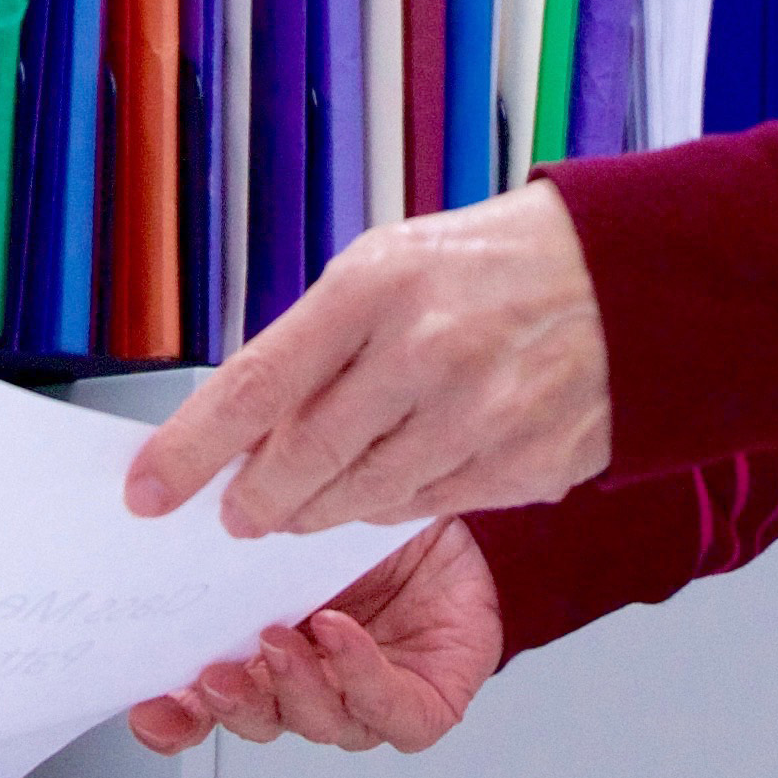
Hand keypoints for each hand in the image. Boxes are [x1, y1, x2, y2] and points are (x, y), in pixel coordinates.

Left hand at [122, 184, 612, 535]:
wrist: (628, 279)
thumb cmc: (490, 265)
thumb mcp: (389, 265)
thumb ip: (318, 341)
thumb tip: (245, 422)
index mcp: (377, 286)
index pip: (255, 385)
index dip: (191, 450)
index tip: (149, 490)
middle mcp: (427, 352)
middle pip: (302, 462)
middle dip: (254, 499)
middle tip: (236, 512)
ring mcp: (482, 416)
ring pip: (360, 499)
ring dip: (317, 510)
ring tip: (302, 503)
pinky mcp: (525, 466)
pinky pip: (426, 508)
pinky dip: (392, 504)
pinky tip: (388, 481)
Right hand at [125, 520, 502, 755]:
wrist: (451, 516)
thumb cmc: (366, 523)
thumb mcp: (286, 508)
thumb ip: (231, 513)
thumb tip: (168, 489)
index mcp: (261, 653)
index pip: (204, 704)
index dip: (173, 717)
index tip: (145, 706)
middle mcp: (308, 685)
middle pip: (257, 719)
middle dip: (232, 703)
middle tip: (215, 671)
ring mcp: (363, 701)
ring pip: (319, 721)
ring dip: (295, 687)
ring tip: (283, 638)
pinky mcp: (422, 707)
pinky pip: (389, 711)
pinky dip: (361, 677)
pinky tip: (342, 636)